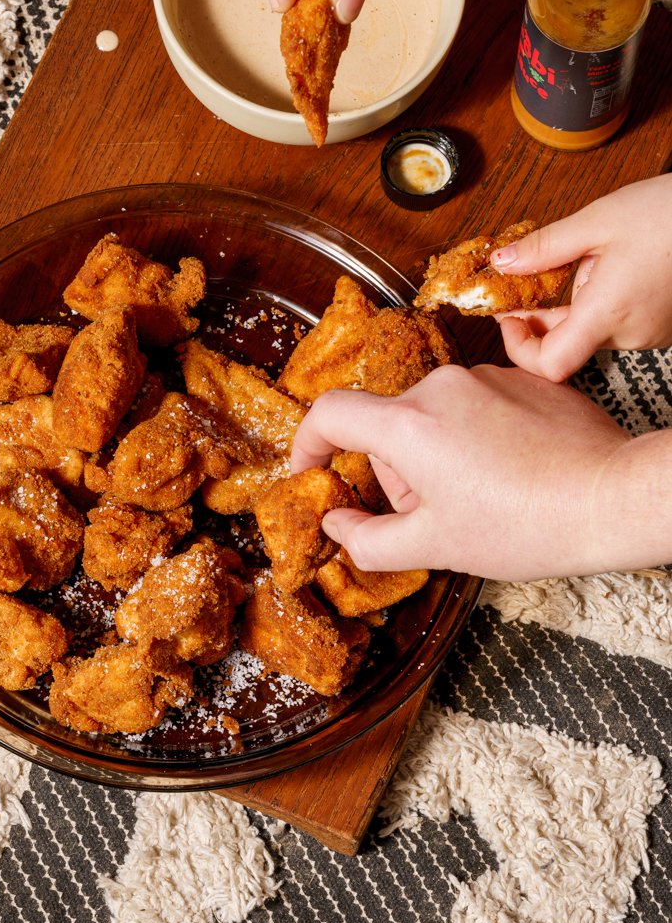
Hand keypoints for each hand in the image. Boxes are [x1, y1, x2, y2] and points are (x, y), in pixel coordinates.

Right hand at [290, 364, 630, 580]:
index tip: (310, 470)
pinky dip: (476, 436)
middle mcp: (440, 386)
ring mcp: (484, 375)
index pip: (329, 413)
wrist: (613, 496)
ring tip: (482, 498)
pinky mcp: (522, 377)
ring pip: (433, 415)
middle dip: (395, 469)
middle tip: (431, 515)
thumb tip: (336, 526)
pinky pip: (477, 404)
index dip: (308, 443)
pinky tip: (511, 473)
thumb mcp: (437, 547)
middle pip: (388, 424)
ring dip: (437, 453)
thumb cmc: (528, 525)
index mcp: (407, 424)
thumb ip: (369, 540)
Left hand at [493, 176, 671, 380]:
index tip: (506, 319)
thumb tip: (503, 263)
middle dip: (540, 316)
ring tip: (579, 263)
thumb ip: (544, 247)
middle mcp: (631, 333)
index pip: (551, 364)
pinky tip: (608, 268)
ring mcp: (651, 332)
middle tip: (524, 284)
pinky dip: (603, 302)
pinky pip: (620, 322)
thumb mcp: (597, 221)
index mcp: (608, 312)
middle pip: (568, 343)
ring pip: (594, 330)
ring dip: (575, 304)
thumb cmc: (670, 213)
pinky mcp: (664, 325)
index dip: (518, 348)